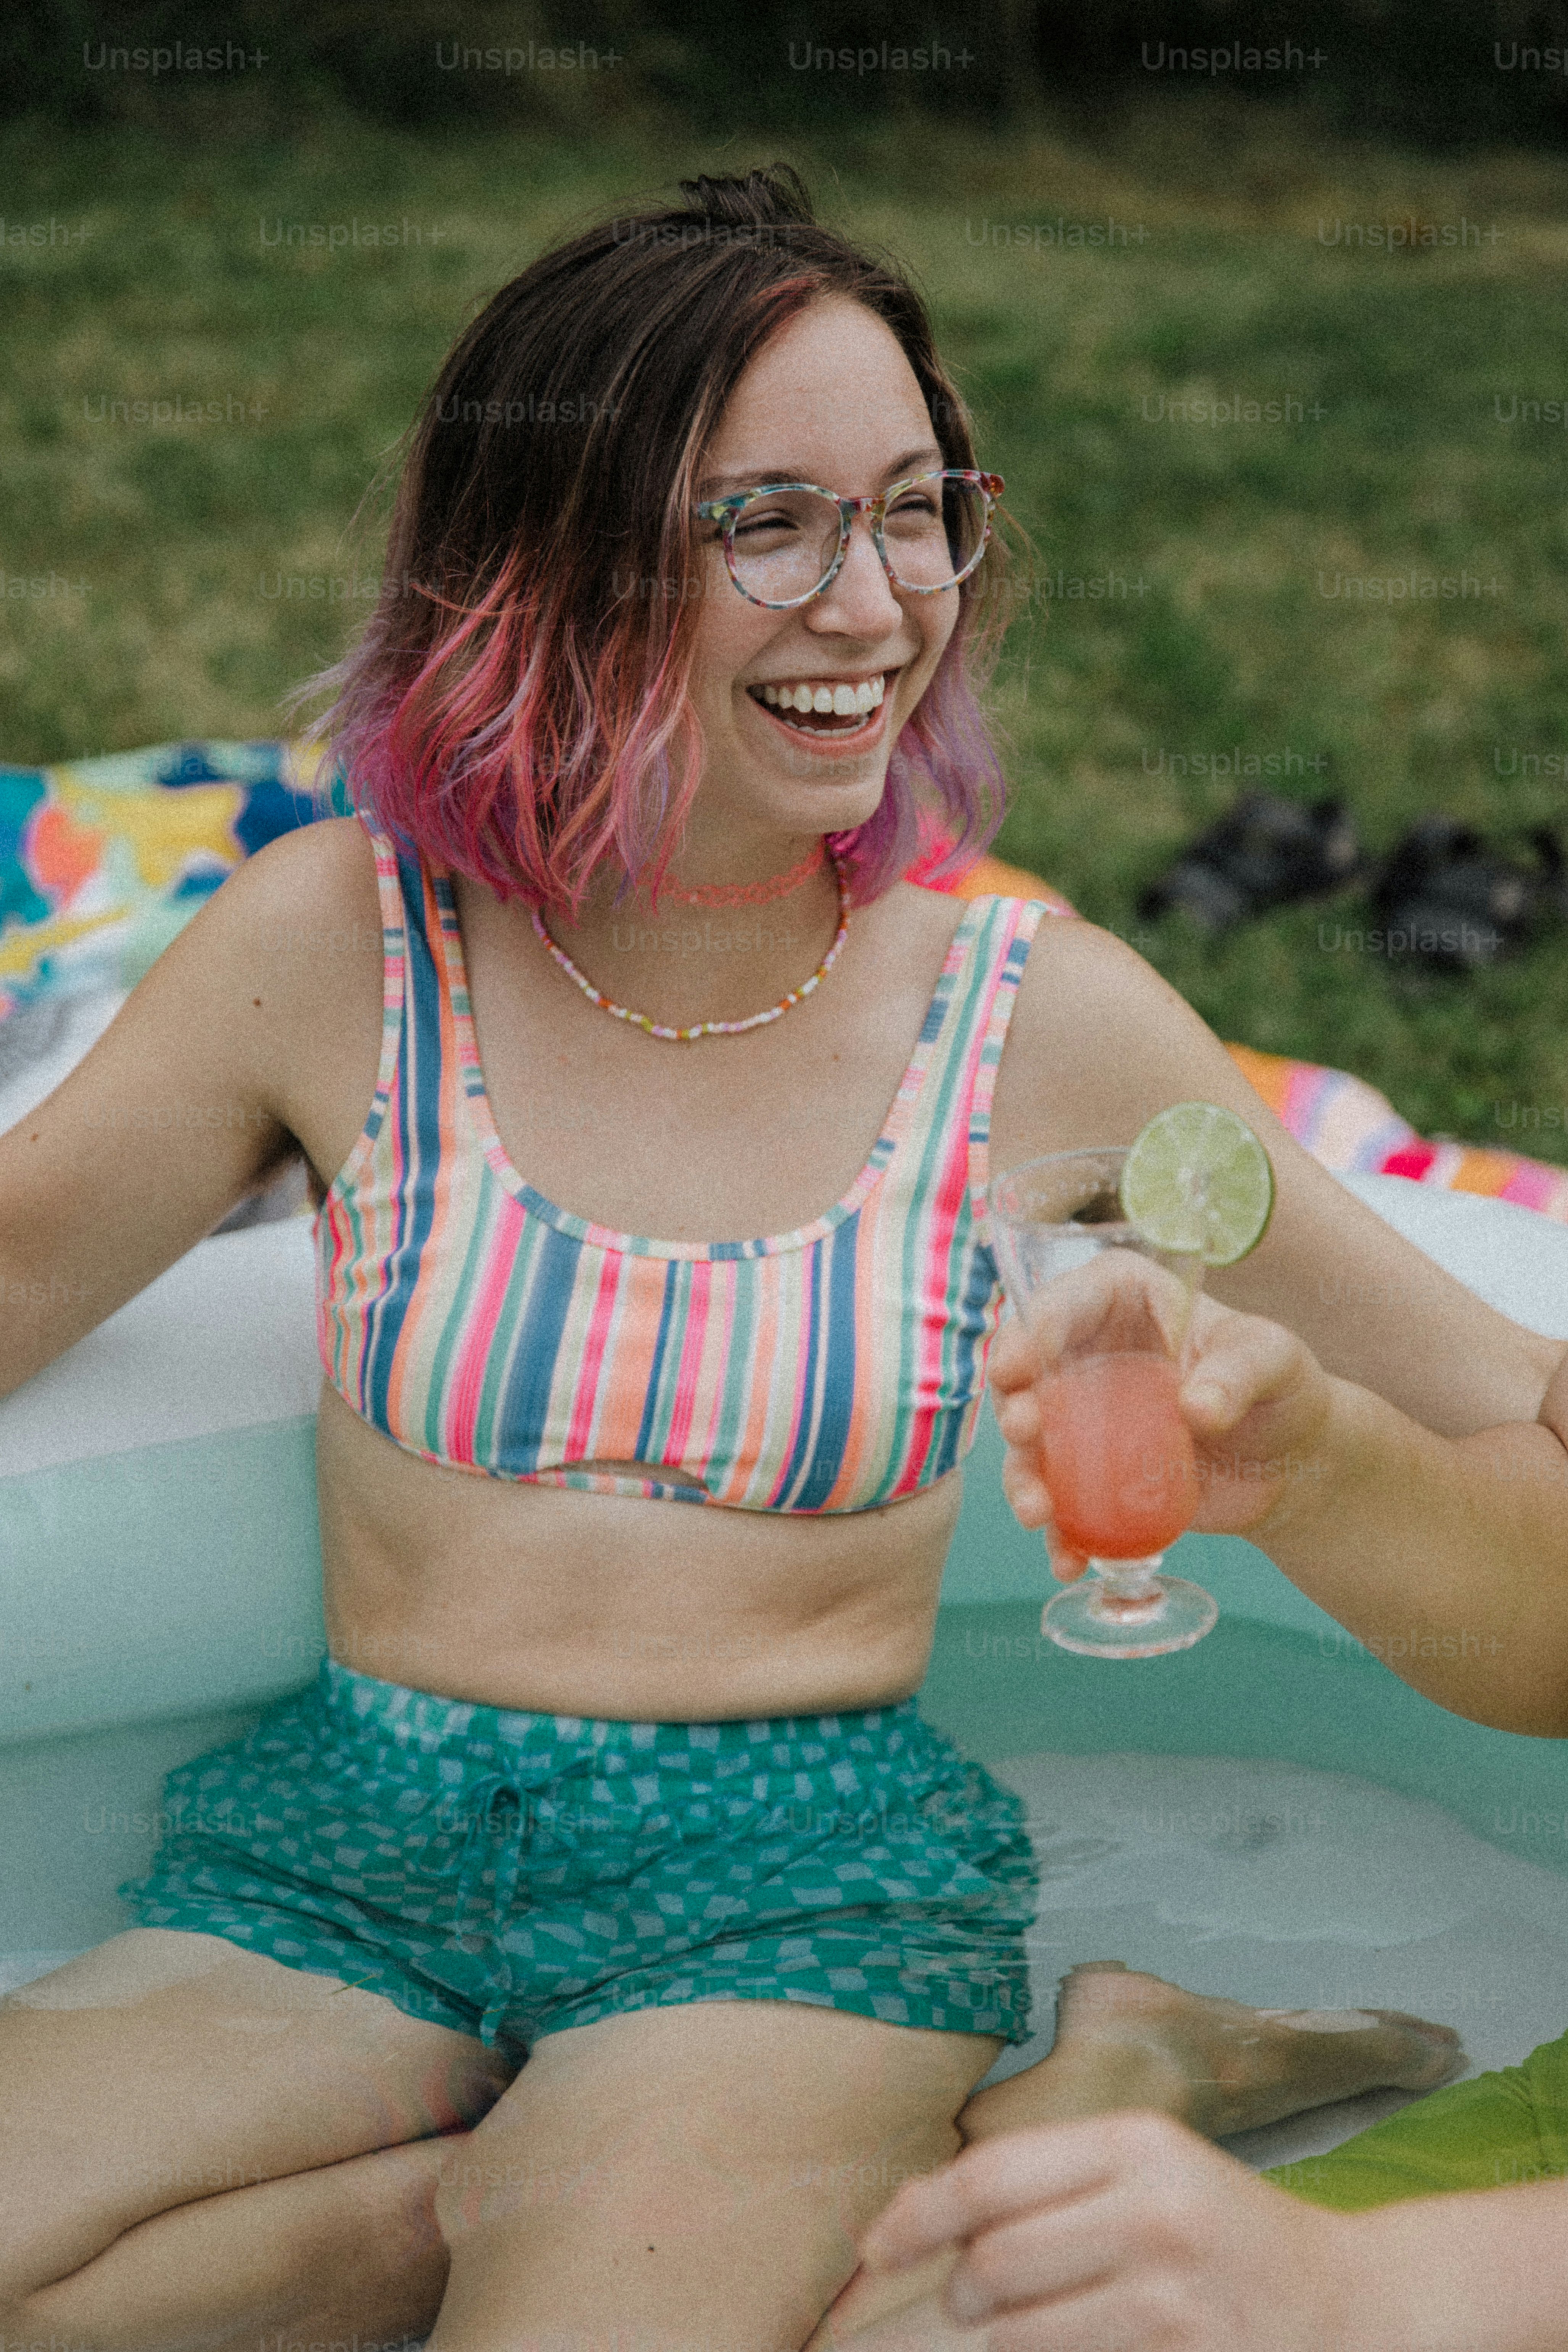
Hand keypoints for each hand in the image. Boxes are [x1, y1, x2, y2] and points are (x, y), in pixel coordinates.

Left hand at [856, 2110, 1356, 2351]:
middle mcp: (1154, 2211)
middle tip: (967, 2301)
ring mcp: (1173, 2297)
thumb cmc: (1230, 2235)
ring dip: (999, 2342)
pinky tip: (1071, 2348)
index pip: (989, 2178)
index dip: (916, 2215)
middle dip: (961, 2293)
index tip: (873, 2246)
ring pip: (1019, 2333)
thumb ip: (1048, 2183)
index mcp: (1139, 2145)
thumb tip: (922, 2213)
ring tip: (1022, 2328)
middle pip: (993, 2263)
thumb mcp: (1149, 2172)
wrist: (1357, 2305)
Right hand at [988, 1253, 1335, 1579]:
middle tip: (1024, 1431)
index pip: (1067, 1301)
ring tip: (1037, 1513)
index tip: (1017, 1365)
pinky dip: (1061, 1534)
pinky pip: (1065, 1503)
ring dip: (1023, 1478)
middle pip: (1030, 1374)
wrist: (1294, 1464)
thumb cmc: (1283, 1388)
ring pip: (1035, 1446)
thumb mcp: (1275, 1361)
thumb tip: (1195, 1409)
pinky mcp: (1097, 1477)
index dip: (1032, 1328)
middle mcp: (1092, 1356)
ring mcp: (1088, 1421)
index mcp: (1126, 1302)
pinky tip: (1069, 1560)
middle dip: (1014, 1404)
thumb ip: (1238, 1373)